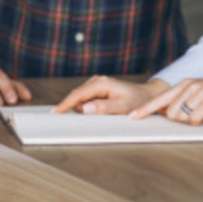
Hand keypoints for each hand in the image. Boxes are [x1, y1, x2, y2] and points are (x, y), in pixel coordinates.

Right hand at [53, 76, 168, 115]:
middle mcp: (97, 82)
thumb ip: (103, 108)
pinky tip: (88, 114)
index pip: (77, 95)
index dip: (64, 105)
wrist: (148, 96)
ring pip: (80, 100)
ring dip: (79, 109)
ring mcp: (96, 86)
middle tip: (59, 120)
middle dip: (69, 108)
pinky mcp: (98, 91)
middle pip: (76, 97)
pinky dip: (84, 108)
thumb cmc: (138, 102)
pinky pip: (86, 101)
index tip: (54, 114)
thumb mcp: (123, 107)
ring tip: (82, 116)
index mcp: (101, 83)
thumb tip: (83, 108)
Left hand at [131, 76, 202, 124]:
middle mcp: (190, 86)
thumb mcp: (200, 93)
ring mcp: (200, 92)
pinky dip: (200, 122)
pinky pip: (196, 119)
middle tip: (194, 117)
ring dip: (191, 122)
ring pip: (182, 118)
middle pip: (171, 114)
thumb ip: (184, 101)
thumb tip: (169, 115)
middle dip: (179, 121)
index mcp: (185, 84)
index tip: (132, 117)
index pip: (160, 98)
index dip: (145, 109)